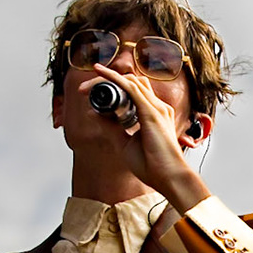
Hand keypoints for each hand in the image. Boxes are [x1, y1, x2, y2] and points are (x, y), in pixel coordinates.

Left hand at [86, 64, 210, 211]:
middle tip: (83, 89)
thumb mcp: (125, 143)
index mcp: (153, 114)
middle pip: (130, 82)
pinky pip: (131, 88)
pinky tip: (102, 74)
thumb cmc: (153, 166)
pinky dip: (115, 79)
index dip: (114, 87)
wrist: (169, 178)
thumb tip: (94, 114)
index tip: (91, 93)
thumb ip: (111, 128)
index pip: (133, 90)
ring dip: (106, 79)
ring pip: (129, 81)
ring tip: (86, 86)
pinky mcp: (151, 112)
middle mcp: (157, 107)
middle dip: (106, 81)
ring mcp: (156, 107)